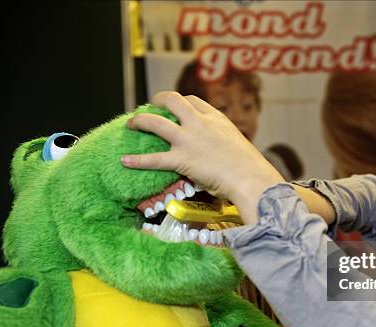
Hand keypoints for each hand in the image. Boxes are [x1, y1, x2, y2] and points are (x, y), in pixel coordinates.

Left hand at [121, 91, 284, 223]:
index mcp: (216, 118)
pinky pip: (154, 159)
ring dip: (140, 121)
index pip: (193, 101)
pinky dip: (138, 160)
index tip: (175, 107)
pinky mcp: (182, 159)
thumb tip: (218, 154)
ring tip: (131, 124)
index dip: (180, 102)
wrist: (250, 177)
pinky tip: (125, 161)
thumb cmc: (250, 167)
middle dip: (158, 100)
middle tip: (150, 106)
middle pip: (172, 101)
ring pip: (156, 123)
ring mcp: (189, 139)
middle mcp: (200, 123)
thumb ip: (223, 143)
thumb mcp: (237, 145)